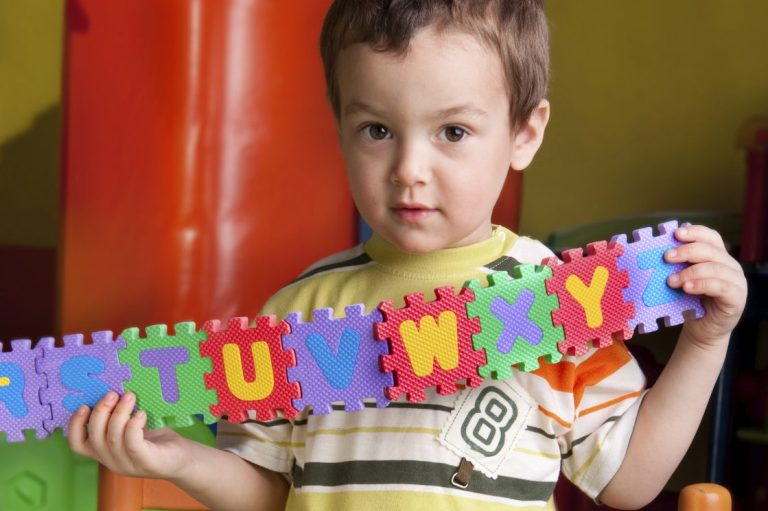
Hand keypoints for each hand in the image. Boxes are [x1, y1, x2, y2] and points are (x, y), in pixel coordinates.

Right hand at [68, 391, 191, 479]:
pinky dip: (133, 425)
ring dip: (119, 413)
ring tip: (130, 396)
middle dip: (101, 411)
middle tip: (114, 393)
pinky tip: (141, 414)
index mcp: (105, 452)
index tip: (84, 405)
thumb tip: (112, 390)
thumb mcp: (135, 427)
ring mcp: (128, 464)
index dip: (74, 425)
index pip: (78, 445)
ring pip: (112, 438)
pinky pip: (132, 443)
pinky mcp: (146, 462)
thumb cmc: (158, 440)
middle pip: (94, 437)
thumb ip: (121, 416)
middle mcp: (112, 461)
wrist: (184, 460)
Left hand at [665, 224, 746, 347]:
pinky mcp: (736, 298)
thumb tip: (657, 253)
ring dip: (690, 272)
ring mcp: (736, 281)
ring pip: (716, 267)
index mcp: (718, 257)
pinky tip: (687, 288)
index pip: (711, 237)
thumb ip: (677, 266)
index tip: (676, 233)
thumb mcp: (682, 279)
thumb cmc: (690, 302)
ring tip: (672, 280)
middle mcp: (730, 266)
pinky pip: (721, 287)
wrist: (701, 329)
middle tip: (666, 257)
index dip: (695, 232)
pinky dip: (702, 285)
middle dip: (687, 251)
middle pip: (711, 250)